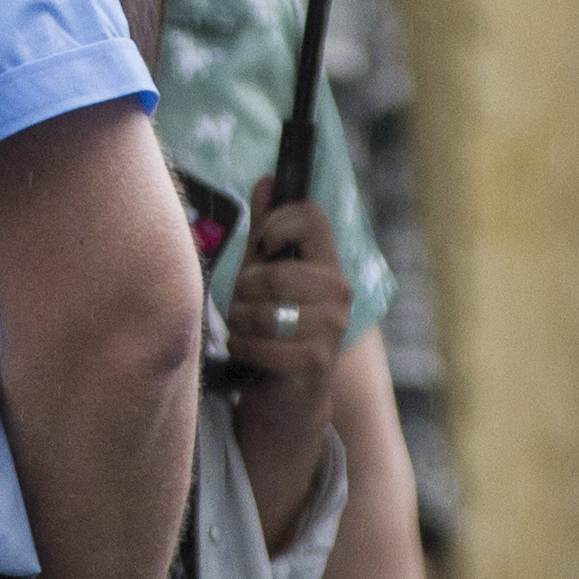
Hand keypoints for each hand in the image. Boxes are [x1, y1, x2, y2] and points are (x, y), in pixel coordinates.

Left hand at [223, 178, 350, 387]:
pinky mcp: (316, 363)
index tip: (261, 243)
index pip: (312, 218)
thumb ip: (266, 230)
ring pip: (263, 310)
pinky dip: (243, 349)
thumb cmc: (272, 327)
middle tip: (243, 306)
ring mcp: (331, 329)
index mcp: (328, 265)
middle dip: (243, 291)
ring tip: (246, 331)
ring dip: (239, 323)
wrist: (286, 397)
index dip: (276, 223)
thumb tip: (267, 181)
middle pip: (275, 272)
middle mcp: (339, 293)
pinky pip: (262, 345)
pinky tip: (249, 353)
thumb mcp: (264, 274)